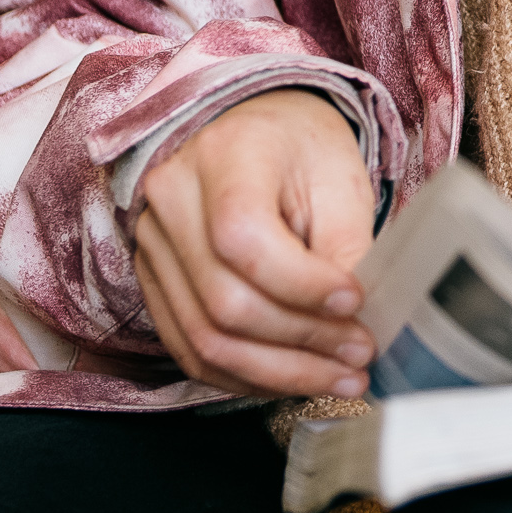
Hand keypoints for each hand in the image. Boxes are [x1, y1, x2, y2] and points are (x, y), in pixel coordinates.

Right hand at [125, 89, 379, 393]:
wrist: (255, 133)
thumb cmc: (304, 151)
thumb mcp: (340, 180)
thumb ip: (346, 248)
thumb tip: (355, 323)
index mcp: (224, 154)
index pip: (243, 238)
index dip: (303, 285)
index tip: (357, 303)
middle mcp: (171, 198)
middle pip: (223, 301)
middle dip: (301, 343)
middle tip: (360, 358)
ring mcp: (151, 244)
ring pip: (203, 338)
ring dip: (277, 374)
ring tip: (339, 379)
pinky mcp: (153, 282)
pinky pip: (189, 349)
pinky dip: (245, 376)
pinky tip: (293, 379)